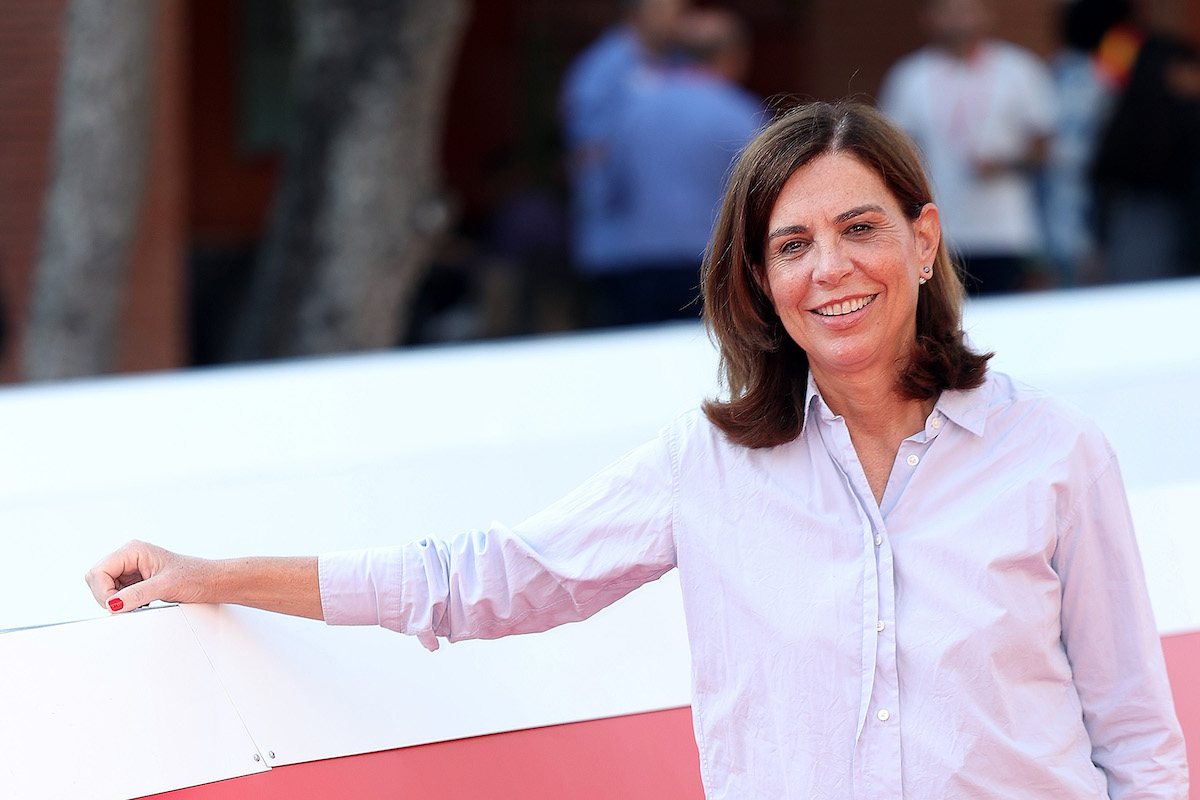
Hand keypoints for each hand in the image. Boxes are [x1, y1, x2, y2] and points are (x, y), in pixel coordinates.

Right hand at [85, 540, 213, 612]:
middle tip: (128, 605)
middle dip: (107, 596)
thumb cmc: (193, 577)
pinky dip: (124, 601)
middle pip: (97, 578)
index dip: (102, 591)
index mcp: (133, 550)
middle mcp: (129, 556)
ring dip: (116, 599)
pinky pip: (117, 592)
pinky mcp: (135, 578)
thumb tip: (113, 604)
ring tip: (139, 602)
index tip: (116, 605)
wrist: (208, 581)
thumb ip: (137, 595)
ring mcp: (131, 567)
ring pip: (105, 587)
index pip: (99, 571)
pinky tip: (140, 602)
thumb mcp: (164, 586)